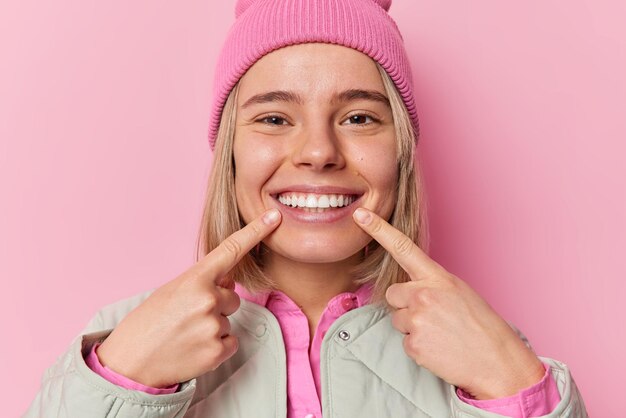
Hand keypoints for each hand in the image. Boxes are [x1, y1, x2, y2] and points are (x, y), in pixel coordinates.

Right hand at [96, 209, 281, 387]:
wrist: (129, 364)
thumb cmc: (147, 324)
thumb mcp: (171, 291)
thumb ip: (203, 282)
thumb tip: (228, 280)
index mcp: (194, 279)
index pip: (231, 249)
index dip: (255, 231)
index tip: (273, 217)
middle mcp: (208, 299)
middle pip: (232, 295)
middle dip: (216, 304)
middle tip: (187, 317)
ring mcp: (214, 325)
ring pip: (229, 319)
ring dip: (213, 326)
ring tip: (185, 334)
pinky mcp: (218, 351)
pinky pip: (231, 341)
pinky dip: (216, 345)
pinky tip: (193, 348)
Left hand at [353, 208, 544, 399]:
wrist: (497, 360)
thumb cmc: (481, 325)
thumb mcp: (459, 292)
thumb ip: (432, 284)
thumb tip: (411, 285)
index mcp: (438, 277)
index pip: (403, 247)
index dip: (379, 229)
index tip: (361, 214)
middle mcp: (424, 294)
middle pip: (392, 293)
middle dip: (404, 304)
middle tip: (432, 316)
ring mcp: (417, 319)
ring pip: (397, 318)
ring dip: (412, 326)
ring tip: (439, 333)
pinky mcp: (413, 343)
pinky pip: (404, 341)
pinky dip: (418, 346)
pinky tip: (438, 348)